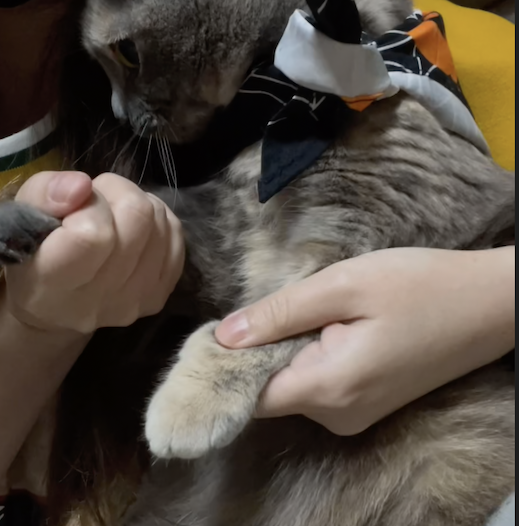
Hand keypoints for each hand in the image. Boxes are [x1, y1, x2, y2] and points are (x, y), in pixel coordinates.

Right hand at [5, 171, 184, 333]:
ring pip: (161, 223)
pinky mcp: (158, 297)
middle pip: (138, 220)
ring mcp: (133, 302)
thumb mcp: (17, 215)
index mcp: (53, 282)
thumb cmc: (31, 252)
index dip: (91, 203)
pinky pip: (176, 237)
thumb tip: (82, 185)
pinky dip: (158, 221)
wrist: (51, 308)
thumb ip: (44, 193)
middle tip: (98, 199)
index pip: (93, 234)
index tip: (76, 202)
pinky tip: (134, 228)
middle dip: (119, 193)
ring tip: (113, 213)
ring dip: (139, 204)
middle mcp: (97, 300)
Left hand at [216, 247, 514, 434]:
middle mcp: (338, 415)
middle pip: (269, 390)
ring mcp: (354, 414)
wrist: (486, 303)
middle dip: (257, 351)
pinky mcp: (366, 402)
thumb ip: (280, 313)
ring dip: (286, 349)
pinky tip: (327, 325)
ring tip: (308, 311)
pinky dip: (308, 355)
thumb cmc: (417, 285)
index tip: (214, 331)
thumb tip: (225, 336)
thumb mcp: (343, 285)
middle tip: (268, 306)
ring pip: (292, 384)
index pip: (250, 395)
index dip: (226, 365)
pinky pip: (317, 384)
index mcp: (329, 388)